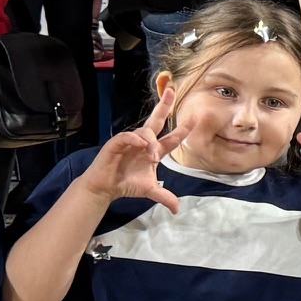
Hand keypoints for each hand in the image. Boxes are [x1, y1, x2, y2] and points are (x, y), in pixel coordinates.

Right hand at [81, 96, 187, 211]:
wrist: (105, 188)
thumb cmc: (126, 184)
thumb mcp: (150, 190)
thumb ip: (164, 196)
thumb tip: (177, 209)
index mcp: (153, 151)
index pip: (171, 138)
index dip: (183, 129)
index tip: (195, 118)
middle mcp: (144, 143)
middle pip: (156, 120)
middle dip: (164, 105)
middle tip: (172, 90)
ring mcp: (131, 141)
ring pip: (145, 132)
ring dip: (152, 143)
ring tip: (152, 157)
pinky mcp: (117, 143)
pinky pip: (129, 136)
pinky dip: (136, 140)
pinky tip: (141, 146)